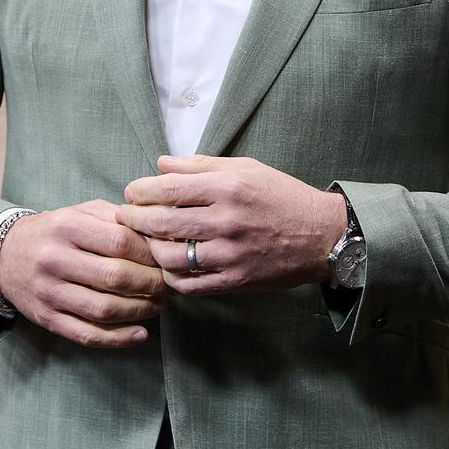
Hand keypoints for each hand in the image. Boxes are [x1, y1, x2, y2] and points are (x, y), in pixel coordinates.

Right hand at [0, 199, 167, 347]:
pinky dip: (118, 339)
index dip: (151, 254)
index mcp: (66, 226)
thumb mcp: (79, 212)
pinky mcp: (47, 318)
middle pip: (116, 277)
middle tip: (168, 286)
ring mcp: (49, 292)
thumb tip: (158, 235)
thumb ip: (117, 218)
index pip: (121, 241)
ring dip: (140, 311)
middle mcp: (54, 259)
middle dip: (152, 284)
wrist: (4, 255)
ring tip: (158, 306)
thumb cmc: (54, 233)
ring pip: (104, 310)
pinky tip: (140, 334)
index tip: (167, 260)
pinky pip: (87, 335)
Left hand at [116, 155, 343, 295]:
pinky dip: (171, 276)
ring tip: (147, 242)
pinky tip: (169, 265)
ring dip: (150, 249)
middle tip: (127, 217)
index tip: (131, 193)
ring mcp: (231, 253)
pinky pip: (189, 283)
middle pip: (162, 222)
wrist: (321, 235)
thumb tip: (160, 164)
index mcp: (229, 187)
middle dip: (135, 219)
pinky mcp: (235, 280)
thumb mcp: (246, 169)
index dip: (141, 191)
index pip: (168, 188)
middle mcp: (227, 220)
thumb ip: (201, 166)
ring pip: (170, 256)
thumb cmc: (281, 196)